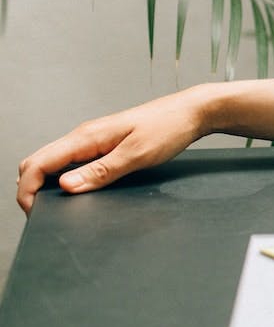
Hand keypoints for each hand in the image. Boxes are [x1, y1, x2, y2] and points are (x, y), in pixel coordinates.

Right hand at [16, 88, 209, 214]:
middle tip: (41, 214)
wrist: (192, 112)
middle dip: (32, 189)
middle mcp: (85, 137)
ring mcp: (94, 140)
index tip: (33, 212)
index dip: (27, 190)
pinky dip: (66, 178)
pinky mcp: (105, 145)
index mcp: (86, 137)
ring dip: (48, 184)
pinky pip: (74, 162)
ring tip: (55, 206)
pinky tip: (77, 190)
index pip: (38, 163)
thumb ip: (101, 171)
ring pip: (55, 163)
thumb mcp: (136, 155)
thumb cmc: (169, 128)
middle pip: (39, 162)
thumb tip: (66, 187)